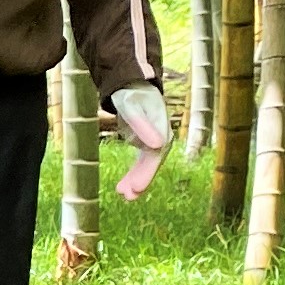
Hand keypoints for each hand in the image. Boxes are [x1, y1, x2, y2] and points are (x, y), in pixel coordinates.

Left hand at [106, 78, 171, 199]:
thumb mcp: (131, 106)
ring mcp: (155, 142)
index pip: (156, 154)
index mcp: (161, 128)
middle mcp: (162, 137)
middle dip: (141, 180)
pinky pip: (142, 163)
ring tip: (123, 195)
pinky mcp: (146, 145)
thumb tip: (159, 145)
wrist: (131, 87)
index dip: (147, 172)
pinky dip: (134, 175)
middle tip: (128, 196)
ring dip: (137, 181)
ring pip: (147, 166)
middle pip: (153, 163)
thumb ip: (142, 124)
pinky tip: (124, 187)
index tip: (136, 186)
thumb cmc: (130, 95)